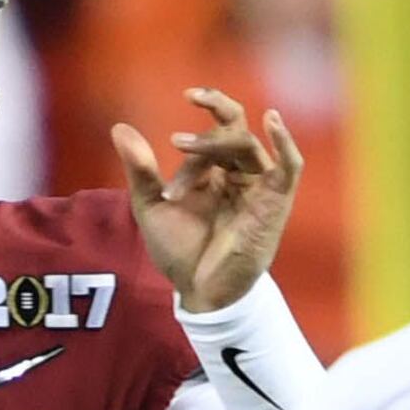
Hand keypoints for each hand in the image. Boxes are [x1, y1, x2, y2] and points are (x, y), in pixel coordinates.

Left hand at [112, 86, 301, 313]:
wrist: (199, 290)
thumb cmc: (179, 252)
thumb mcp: (151, 207)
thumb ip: (140, 170)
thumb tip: (119, 128)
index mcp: (215, 172)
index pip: (209, 141)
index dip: (191, 149)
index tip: (170, 159)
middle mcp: (239, 174)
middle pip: (232, 133)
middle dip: (207, 130)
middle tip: (182, 124)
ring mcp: (260, 186)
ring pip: (247, 145)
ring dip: (217, 142)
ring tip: (183, 146)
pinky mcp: (276, 202)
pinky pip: (290, 166)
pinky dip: (285, 142)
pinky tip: (272, 118)